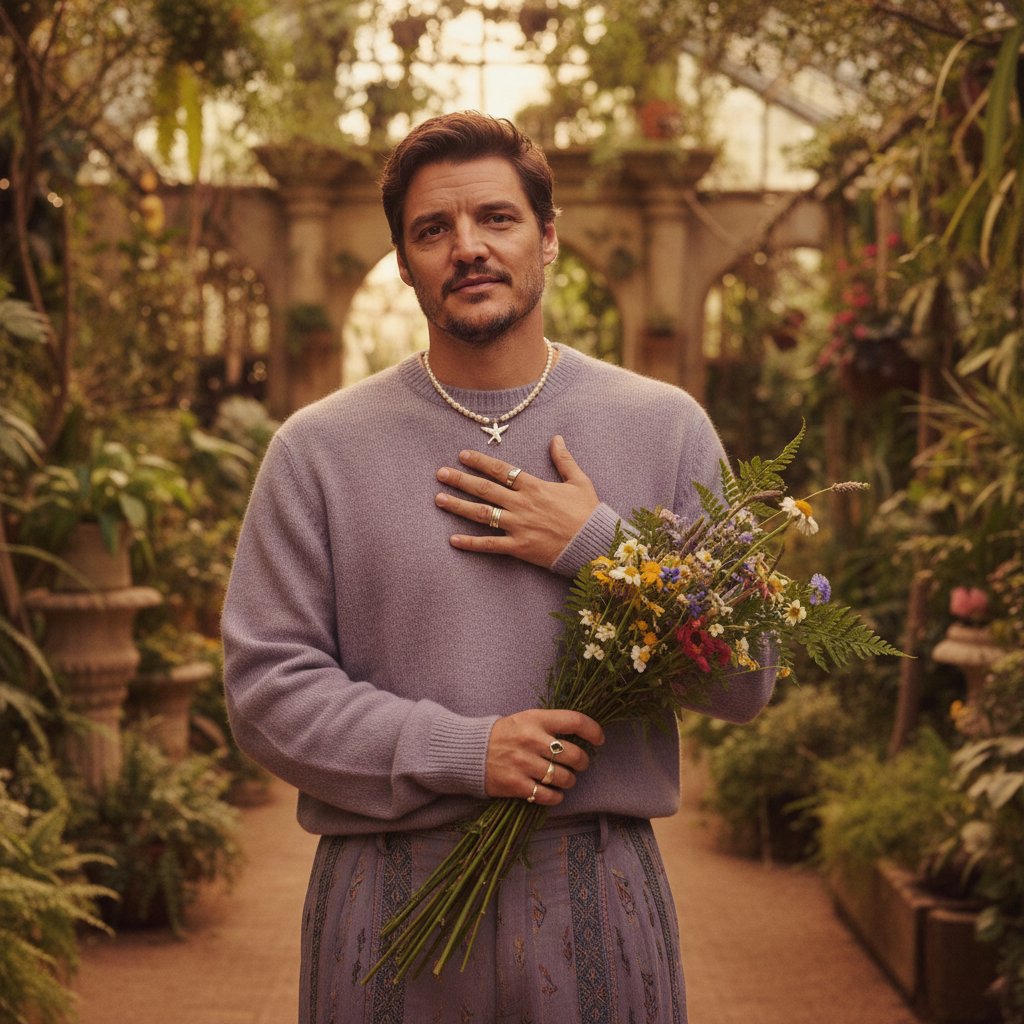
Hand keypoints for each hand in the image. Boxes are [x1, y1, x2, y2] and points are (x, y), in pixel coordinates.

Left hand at [435, 435, 598, 568]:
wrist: (595, 545)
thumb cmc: (589, 513)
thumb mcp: (580, 481)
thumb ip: (564, 460)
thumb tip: (557, 438)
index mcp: (535, 486)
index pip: (501, 470)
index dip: (480, 461)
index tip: (462, 455)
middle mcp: (522, 504)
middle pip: (485, 489)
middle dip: (460, 480)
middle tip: (440, 474)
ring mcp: (518, 526)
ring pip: (482, 514)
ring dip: (459, 506)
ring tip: (439, 499)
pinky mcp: (519, 547)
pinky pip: (490, 545)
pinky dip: (471, 543)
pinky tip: (453, 540)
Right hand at [484, 709, 604, 804]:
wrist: (469, 751)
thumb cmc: (504, 734)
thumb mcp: (525, 719)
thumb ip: (550, 725)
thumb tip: (582, 735)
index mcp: (535, 719)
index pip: (574, 721)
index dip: (593, 730)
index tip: (599, 739)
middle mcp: (531, 740)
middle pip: (574, 755)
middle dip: (582, 762)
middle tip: (579, 764)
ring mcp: (523, 763)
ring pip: (564, 778)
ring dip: (569, 781)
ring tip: (564, 779)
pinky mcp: (516, 784)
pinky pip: (547, 795)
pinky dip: (555, 797)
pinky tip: (553, 793)